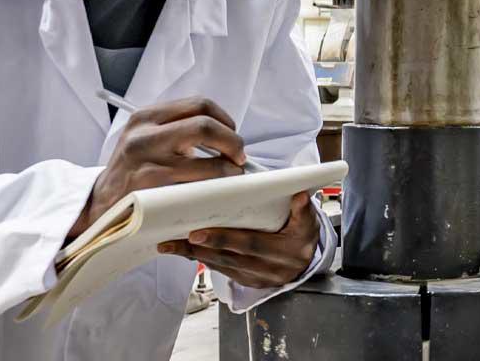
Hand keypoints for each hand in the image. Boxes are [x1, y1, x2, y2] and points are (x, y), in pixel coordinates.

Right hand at [70, 97, 246, 239]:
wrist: (101, 204)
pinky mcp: (152, 190)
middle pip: (205, 125)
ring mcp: (147, 163)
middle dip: (233, 142)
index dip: (224, 119)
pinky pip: (198, 188)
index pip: (199, 105)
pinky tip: (218, 192)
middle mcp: (144, 135)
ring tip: (232, 175)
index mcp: (146, 117)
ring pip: (207, 161)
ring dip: (229, 170)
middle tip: (239, 156)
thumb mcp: (147, 139)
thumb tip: (224, 133)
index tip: (231, 133)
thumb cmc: (133, 172)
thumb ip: (178, 130)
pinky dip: (215, 190)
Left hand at [160, 191, 321, 288]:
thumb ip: (303, 210)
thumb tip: (300, 196)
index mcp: (287, 251)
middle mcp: (271, 269)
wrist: (307, 260)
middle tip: (174, 239)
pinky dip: (204, 261)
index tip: (197, 233)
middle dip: (200, 249)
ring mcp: (259, 278)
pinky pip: (224, 271)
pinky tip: (187, 252)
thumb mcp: (308, 221)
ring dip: (195, 256)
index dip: (223, 239)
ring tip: (171, 245)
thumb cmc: (303, 234)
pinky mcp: (249, 282)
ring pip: (223, 266)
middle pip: (230, 258)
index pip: (250, 244)